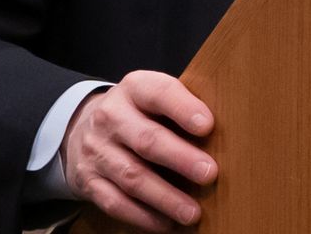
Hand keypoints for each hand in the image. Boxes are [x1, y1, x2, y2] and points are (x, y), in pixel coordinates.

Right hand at [61, 70, 216, 230]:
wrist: (85, 128)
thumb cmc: (139, 114)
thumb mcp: (155, 98)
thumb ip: (183, 108)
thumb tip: (225, 135)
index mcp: (134, 89)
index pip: (158, 93)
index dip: (183, 109)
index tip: (208, 126)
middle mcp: (111, 117)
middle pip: (146, 139)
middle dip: (180, 158)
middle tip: (209, 173)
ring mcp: (97, 150)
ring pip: (131, 176)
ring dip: (165, 197)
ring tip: (192, 212)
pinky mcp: (88, 181)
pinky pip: (115, 202)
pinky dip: (142, 216)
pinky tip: (166, 223)